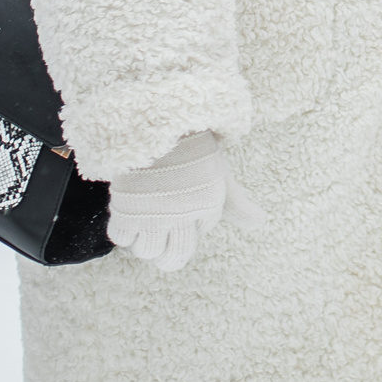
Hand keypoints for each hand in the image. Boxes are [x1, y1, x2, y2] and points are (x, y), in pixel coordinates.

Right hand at [106, 131, 263, 270]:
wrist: (159, 122)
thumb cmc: (193, 151)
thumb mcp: (219, 175)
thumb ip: (236, 204)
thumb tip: (260, 223)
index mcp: (207, 207)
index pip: (193, 243)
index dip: (185, 231)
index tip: (179, 209)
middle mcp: (180, 215)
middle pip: (170, 259)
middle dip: (166, 253)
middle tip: (160, 234)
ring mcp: (152, 213)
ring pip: (145, 252)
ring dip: (144, 242)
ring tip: (144, 221)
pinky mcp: (126, 208)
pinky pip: (121, 238)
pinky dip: (123, 232)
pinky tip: (129, 215)